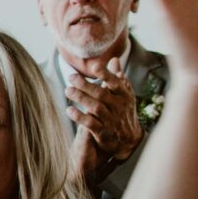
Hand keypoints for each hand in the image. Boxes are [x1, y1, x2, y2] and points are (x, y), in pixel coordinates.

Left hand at [66, 53, 142, 172]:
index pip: (115, 83)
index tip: (94, 67)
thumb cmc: (123, 111)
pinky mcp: (103, 132)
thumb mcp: (124, 94)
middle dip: (85, 85)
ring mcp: (111, 120)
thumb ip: (117, 78)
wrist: (129, 139)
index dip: (105, 75)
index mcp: (124, 95)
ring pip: (96, 108)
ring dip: (81, 98)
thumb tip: (114, 59)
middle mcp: (118, 107)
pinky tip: (69, 110)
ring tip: (68, 90)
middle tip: (71, 77)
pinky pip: (91, 124)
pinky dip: (80, 117)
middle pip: (101, 94)